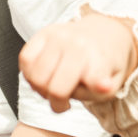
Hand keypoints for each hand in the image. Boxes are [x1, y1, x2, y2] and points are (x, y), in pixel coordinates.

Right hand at [19, 13, 137, 112]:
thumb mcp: (112, 83)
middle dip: (57, 103)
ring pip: (34, 76)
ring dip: (41, 89)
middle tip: (64, 101)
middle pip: (55, 89)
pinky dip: (29, 74)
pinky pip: (24, 60)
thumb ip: (100, 91)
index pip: (92, 78)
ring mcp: (57, 36)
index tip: (103, 86)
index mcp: (98, 57)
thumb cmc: (104, 65)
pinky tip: (43, 75)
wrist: (102, 35)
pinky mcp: (42, 33)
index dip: (96, 86)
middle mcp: (76, 43)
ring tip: (53, 87)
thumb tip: (102, 86)